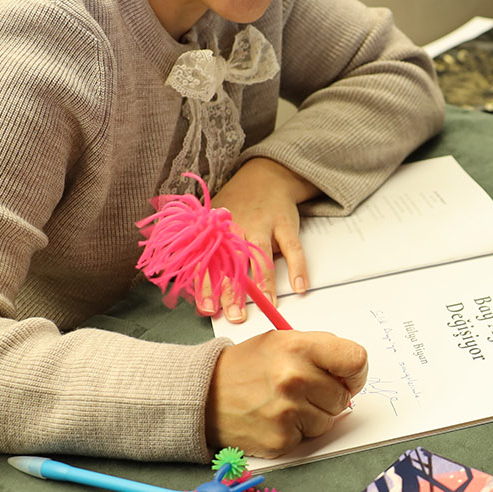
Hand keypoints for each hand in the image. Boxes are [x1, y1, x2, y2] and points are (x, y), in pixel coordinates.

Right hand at [206, 332, 366, 455]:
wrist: (203, 395)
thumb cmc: (247, 367)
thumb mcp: (282, 342)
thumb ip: (320, 351)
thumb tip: (353, 372)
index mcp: (299, 347)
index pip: (356, 360)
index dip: (356, 372)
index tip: (347, 376)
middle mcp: (294, 378)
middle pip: (344, 396)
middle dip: (329, 395)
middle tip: (302, 389)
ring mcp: (288, 412)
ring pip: (329, 420)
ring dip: (313, 415)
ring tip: (285, 404)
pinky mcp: (281, 439)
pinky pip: (308, 438)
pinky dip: (296, 431)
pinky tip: (275, 418)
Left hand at [210, 157, 319, 322]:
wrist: (265, 176)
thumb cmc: (238, 206)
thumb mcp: (214, 222)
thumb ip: (205, 251)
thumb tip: (192, 287)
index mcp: (216, 232)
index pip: (207, 264)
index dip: (206, 287)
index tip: (207, 309)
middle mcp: (237, 228)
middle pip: (232, 264)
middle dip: (232, 292)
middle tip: (234, 316)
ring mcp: (263, 225)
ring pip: (261, 257)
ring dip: (263, 284)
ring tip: (267, 306)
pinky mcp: (285, 223)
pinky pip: (293, 248)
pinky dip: (298, 267)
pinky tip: (300, 286)